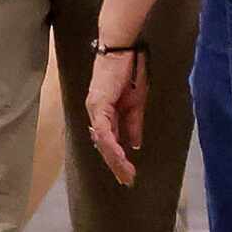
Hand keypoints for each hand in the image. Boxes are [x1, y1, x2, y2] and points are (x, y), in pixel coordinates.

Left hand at [86, 48, 148, 186]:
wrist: (125, 50)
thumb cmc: (130, 71)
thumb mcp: (136, 104)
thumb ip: (133, 124)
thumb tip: (134, 145)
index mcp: (105, 114)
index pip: (109, 142)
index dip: (118, 159)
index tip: (128, 174)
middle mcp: (95, 115)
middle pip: (104, 146)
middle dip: (116, 165)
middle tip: (127, 181)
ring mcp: (95, 110)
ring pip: (103, 142)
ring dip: (114, 159)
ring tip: (126, 173)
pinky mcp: (98, 104)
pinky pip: (105, 129)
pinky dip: (112, 144)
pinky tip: (120, 156)